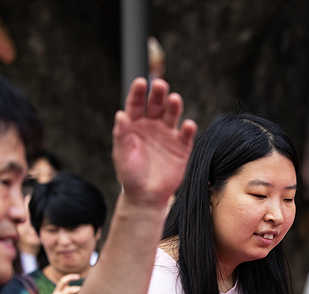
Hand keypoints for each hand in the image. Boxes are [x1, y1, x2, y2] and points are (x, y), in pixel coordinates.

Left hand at [111, 78, 197, 208]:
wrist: (146, 195)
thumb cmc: (130, 174)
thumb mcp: (121, 155)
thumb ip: (121, 135)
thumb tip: (121, 115)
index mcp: (135, 124)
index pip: (136, 104)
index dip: (138, 92)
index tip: (141, 82)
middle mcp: (152, 126)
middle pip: (156, 105)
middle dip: (158, 94)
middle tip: (160, 85)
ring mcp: (168, 136)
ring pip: (172, 116)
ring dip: (174, 106)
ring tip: (174, 99)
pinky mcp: (181, 148)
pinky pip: (186, 136)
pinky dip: (188, 130)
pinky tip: (188, 125)